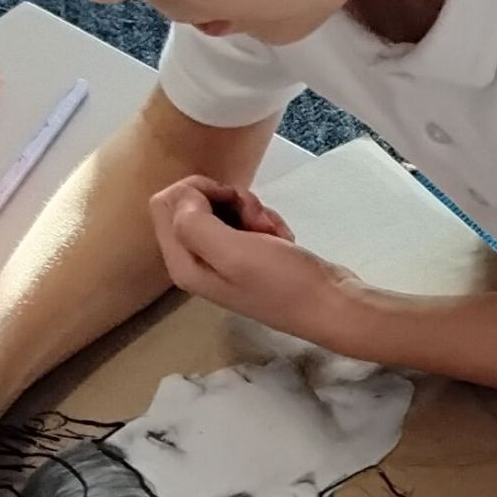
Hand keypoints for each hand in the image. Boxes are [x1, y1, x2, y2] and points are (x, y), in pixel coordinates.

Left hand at [149, 176, 366, 351]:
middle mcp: (196, 262)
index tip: (230, 200)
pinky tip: (281, 238)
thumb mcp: (232, 251)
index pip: (164, 204)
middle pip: (191, 204)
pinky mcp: (248, 256)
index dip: (197, 191)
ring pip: (221, 208)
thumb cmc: (283, 282)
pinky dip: (264, 221)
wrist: (332, 306)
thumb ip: (194, 221)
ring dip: (250, 210)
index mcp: (183, 264)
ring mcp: (223, 260)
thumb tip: (186, 196)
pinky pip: (245, 221)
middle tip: (253, 217)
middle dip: (225, 199)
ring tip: (271, 232)